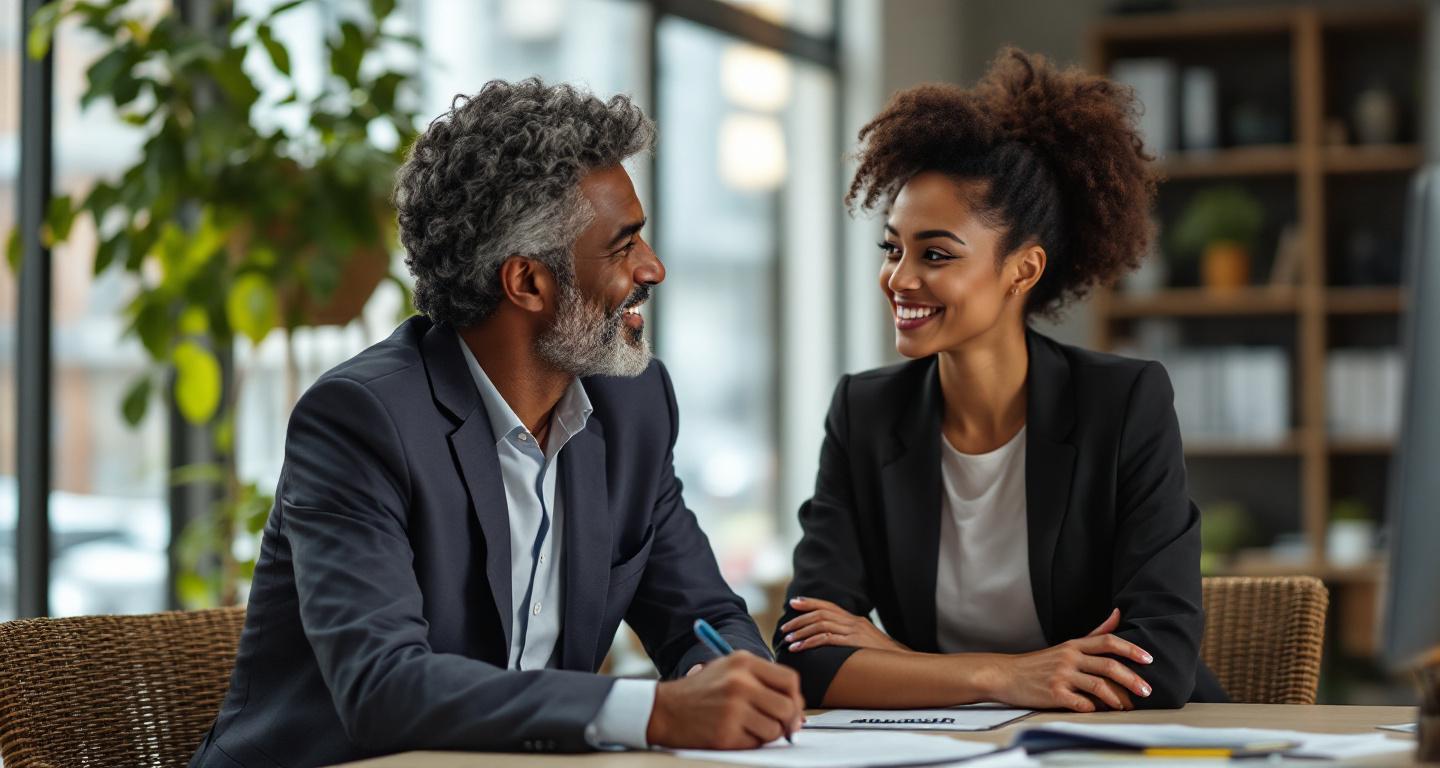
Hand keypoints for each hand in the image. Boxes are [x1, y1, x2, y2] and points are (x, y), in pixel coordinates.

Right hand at [646, 651, 804, 748]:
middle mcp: (740, 682)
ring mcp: (733, 708)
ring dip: (767, 733)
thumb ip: (762, 682)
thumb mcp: (729, 670)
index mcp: (743, 662)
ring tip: (748, 726)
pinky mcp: (726, 732)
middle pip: (788, 706)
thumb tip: (796, 709)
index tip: (792, 708)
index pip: (790, 680)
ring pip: (775, 729)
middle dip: (788, 721)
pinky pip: (756, 743)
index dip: (796, 697)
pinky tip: (733, 732)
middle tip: (781, 726)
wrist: (664, 709)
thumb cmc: (700, 692)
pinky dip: (750, 742)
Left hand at [780, 597, 908, 652]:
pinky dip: (810, 642)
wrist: (906, 662)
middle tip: (785, 628)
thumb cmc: (885, 658)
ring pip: (821, 624)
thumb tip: (833, 642)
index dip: (810, 603)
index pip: (829, 606)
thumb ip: (852, 638)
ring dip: (802, 632)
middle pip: (821, 614)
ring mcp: (854, 631)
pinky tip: (799, 648)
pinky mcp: (854, 643)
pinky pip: (827, 639)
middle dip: (800, 619)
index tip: (794, 603)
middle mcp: (854, 621)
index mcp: (856, 620)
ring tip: (788, 640)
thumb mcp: (868, 643)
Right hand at [982, 608, 1153, 712]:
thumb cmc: (1039, 662)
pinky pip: (1080, 703)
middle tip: (1147, 690)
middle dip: (1132, 679)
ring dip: (1117, 698)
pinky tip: (1100, 711)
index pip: (1108, 641)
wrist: (1006, 675)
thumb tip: (1118, 614)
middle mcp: (1069, 658)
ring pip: (1098, 686)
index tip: (1149, 659)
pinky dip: (1094, 708)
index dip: (1131, 649)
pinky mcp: (1054, 694)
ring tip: (1127, 705)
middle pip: (1108, 665)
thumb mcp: (1068, 644)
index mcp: (1075, 645)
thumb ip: (1096, 632)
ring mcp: (1061, 676)